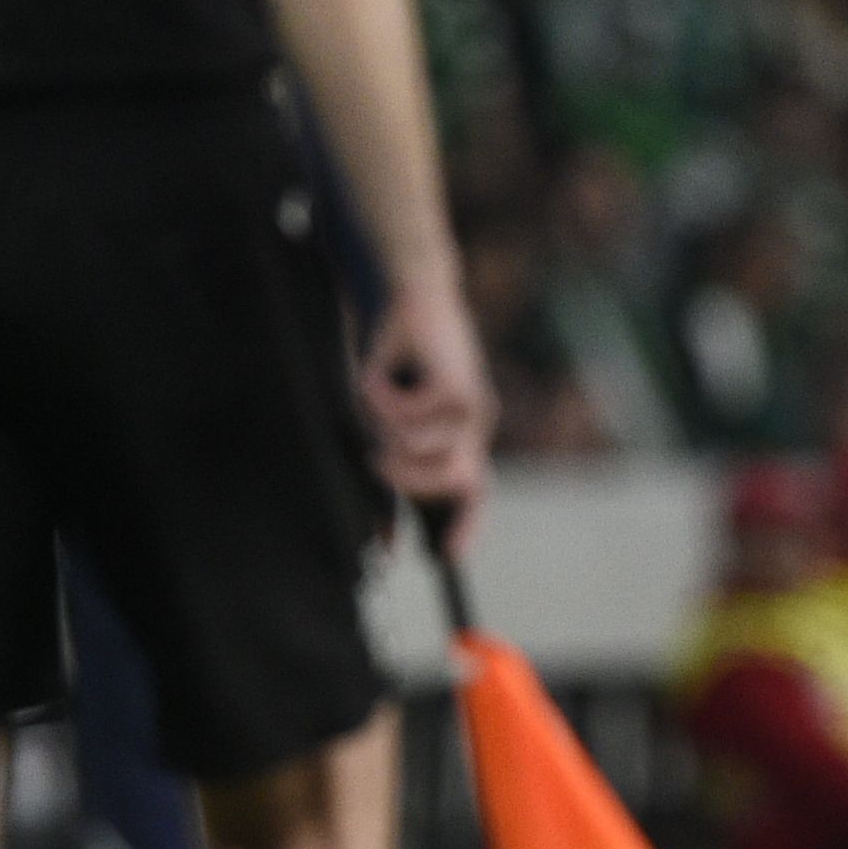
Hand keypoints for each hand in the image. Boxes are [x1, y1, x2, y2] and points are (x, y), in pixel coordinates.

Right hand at [360, 273, 496, 553]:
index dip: (466, 525)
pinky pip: (407, 417)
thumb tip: (384, 530)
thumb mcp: (387, 417)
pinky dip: (378, 398)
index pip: (475, 491)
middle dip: (409, 481)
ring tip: (371, 398)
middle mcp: (475, 424)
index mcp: (463, 436)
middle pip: (455, 481)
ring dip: (382, 430)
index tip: (449, 558)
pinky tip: (377, 369)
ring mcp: (472, 404)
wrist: (412, 291)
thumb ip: (391, 462)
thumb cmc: (396, 356)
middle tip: (375, 463)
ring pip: (422, 449)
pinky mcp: (457, 382)